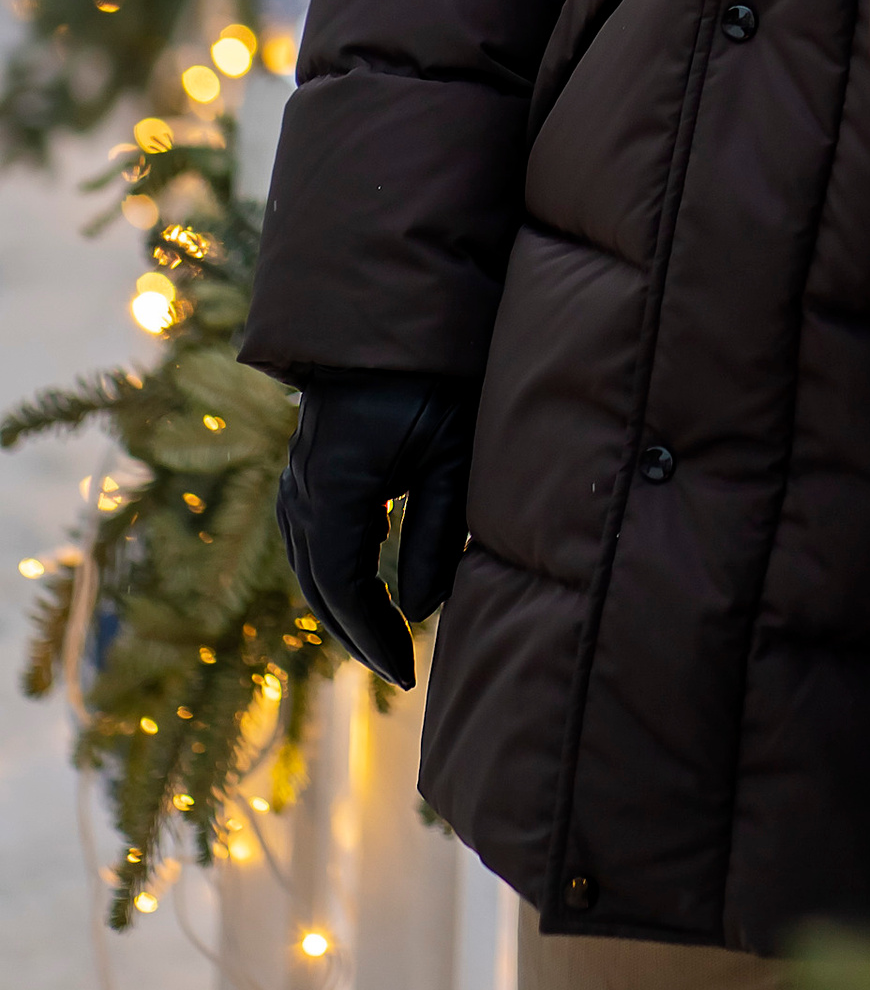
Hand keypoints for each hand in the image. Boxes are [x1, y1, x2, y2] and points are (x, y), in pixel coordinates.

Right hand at [276, 372, 476, 687]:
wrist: (389, 316)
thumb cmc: (431, 379)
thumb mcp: (450, 453)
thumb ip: (437, 530)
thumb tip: (423, 608)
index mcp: (334, 491)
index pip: (343, 587)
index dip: (373, 635)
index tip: (409, 673)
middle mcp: (303, 491)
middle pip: (319, 584)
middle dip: (358, 633)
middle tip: (401, 671)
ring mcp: (298, 479)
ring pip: (311, 565)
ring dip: (343, 607)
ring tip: (385, 642)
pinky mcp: (308, 470)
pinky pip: (311, 539)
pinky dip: (335, 574)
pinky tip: (366, 585)